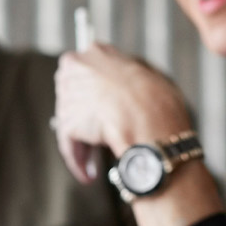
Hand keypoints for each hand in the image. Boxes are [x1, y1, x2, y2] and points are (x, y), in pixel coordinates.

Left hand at [53, 43, 192, 182]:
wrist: (151, 121)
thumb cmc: (159, 101)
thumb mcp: (150, 77)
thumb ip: (130, 79)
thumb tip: (128, 90)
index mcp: (97, 51)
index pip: (87, 71)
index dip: (96, 94)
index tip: (102, 109)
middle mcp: (76, 68)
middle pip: (76, 97)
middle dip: (86, 120)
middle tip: (97, 140)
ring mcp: (69, 95)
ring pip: (73, 122)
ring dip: (83, 144)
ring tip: (94, 165)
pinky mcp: (66, 122)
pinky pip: (69, 144)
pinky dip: (78, 160)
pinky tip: (88, 174)